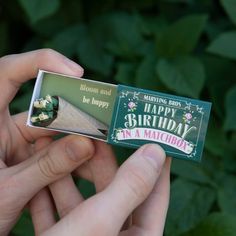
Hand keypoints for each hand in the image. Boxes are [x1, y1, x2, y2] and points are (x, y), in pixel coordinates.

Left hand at [0, 49, 93, 234]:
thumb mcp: (9, 191)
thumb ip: (46, 168)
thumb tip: (86, 144)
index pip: (8, 73)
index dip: (40, 63)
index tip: (74, 72)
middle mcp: (6, 126)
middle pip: (45, 105)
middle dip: (75, 112)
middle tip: (101, 117)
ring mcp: (22, 142)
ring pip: (57, 131)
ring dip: (78, 139)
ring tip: (99, 149)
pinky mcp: (33, 157)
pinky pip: (58, 150)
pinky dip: (73, 156)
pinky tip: (88, 165)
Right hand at [32, 141, 170, 235]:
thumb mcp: (101, 222)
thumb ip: (131, 186)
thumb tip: (156, 152)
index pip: (155, 193)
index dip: (156, 163)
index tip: (154, 138)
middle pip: (113, 189)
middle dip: (102, 160)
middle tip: (98, 133)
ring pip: (81, 198)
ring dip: (69, 173)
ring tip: (63, 145)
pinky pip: (57, 212)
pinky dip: (48, 193)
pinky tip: (42, 173)